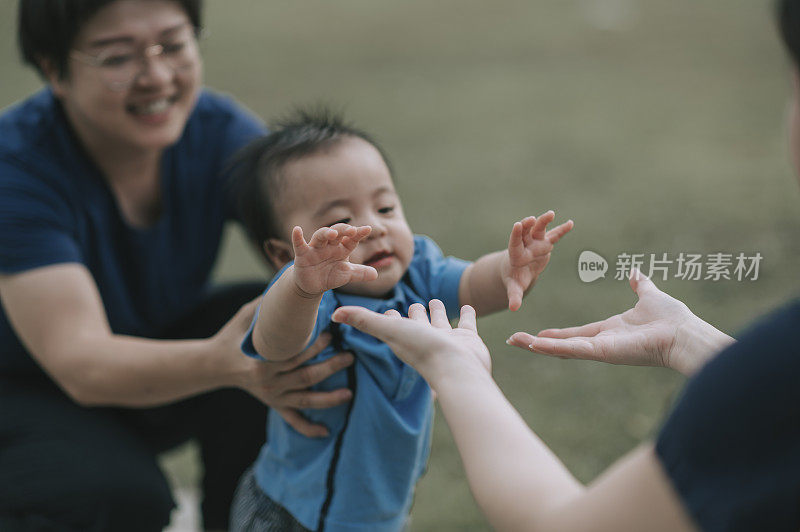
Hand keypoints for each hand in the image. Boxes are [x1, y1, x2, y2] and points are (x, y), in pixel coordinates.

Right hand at [215, 299, 353, 437]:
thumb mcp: (244, 317)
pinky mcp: (274, 405)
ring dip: (328, 399)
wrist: (214, 365)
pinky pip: (292, 420)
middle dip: (330, 367)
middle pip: (305, 377)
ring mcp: (272, 397)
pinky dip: (308, 428)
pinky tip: (326, 432)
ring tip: (349, 393)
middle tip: (350, 356)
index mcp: (261, 362)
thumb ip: (265, 304)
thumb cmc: (232, 336)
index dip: (314, 346)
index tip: (330, 334)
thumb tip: (285, 282)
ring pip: (305, 400)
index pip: (293, 355)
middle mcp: (268, 383)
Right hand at [292, 224, 377, 295]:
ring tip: (333, 234)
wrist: (312, 285)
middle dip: (343, 230)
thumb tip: (375, 274)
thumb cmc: (331, 275)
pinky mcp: (303, 254)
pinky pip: (299, 244)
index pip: (352, 239)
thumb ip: (360, 274)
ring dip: (326, 233)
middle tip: (351, 230)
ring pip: (320, 236)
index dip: (359, 233)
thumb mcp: (346, 275)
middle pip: (337, 233)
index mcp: (342, 248)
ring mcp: (316, 248)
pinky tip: (297, 230)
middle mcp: (330, 245)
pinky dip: (297, 237)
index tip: (368, 229)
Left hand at [332, 299, 490, 386]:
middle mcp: (426, 339)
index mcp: (405, 337)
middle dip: (416, 313)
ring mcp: (448, 340)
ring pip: (441, 322)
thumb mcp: (388, 329)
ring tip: (436, 302)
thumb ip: (363, 320)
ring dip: (438, 312)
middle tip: (413, 304)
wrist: (457, 368)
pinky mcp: (468, 339)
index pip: (394, 324)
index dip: (389, 316)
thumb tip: (333, 314)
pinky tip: (468, 306)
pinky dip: (467, 315)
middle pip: (418, 322)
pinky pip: (467, 324)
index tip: (386, 311)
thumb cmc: (421, 350)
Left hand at [503, 211, 572, 310]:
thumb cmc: (514, 278)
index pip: (515, 243)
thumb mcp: (514, 287)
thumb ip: (514, 295)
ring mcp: (535, 243)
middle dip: (528, 225)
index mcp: (516, 255)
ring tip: (551, 214)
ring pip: (539, 229)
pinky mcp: (545, 244)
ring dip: (544, 221)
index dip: (516, 234)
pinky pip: (554, 236)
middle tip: (531, 219)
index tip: (518, 225)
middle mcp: (525, 245)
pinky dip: (562, 230)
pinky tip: (571, 223)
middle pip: (526, 233)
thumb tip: (513, 308)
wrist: (518, 270)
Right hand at [506, 269, 732, 375]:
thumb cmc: (672, 318)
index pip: (576, 334)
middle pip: (562, 344)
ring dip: (537, 347)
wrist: (684, 333)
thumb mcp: (649, 295)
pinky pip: (574, 350)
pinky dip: (553, 348)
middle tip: (513, 341)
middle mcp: (601, 344)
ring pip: (562, 349)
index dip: (556, 334)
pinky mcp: (603, 352)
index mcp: (609, 332)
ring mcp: (600, 350)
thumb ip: (640, 285)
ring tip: (514, 342)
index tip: (538, 334)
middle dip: (536, 344)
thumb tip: (635, 272)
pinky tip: (534, 345)